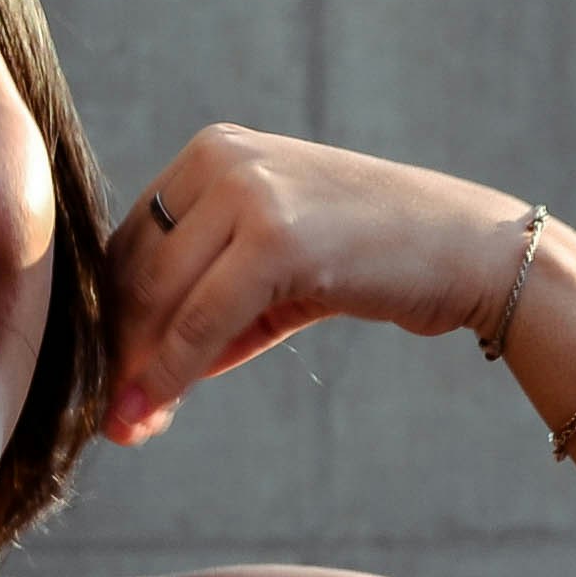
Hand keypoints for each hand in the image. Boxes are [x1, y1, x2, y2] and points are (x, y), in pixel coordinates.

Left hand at [99, 126, 532, 444]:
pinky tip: (152, 410)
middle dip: (118, 349)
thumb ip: (207, 304)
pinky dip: (171, 370)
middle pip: (136, 268)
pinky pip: (200, 317)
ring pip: (159, 296)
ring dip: (135, 368)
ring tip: (125, 426)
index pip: (134, 241)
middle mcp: (221, 157)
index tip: (106, 380)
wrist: (470, 249)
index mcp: (213, 151)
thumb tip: (134, 381)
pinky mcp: (276, 235)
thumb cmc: (375, 262)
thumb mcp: (277, 274)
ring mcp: (248, 189)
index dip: (113, 316)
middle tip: (108, 417)